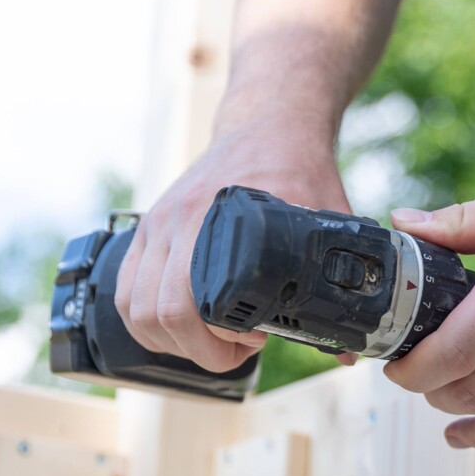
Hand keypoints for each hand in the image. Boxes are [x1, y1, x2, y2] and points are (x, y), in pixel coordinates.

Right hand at [114, 122, 354, 371]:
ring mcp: (156, 225)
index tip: (257, 340)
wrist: (267, 125)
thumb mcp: (330, 218)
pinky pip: (126, 289)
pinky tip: (185, 326)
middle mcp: (176, 222)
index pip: (188, 305)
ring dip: (170, 340)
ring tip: (214, 338)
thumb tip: (348, 350)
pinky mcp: (148, 229)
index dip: (218, 341)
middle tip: (240, 347)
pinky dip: (147, 321)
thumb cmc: (299, 170)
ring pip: (132, 308)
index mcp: (215, 220)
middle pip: (156, 315)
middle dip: (198, 350)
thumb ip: (342, 278)